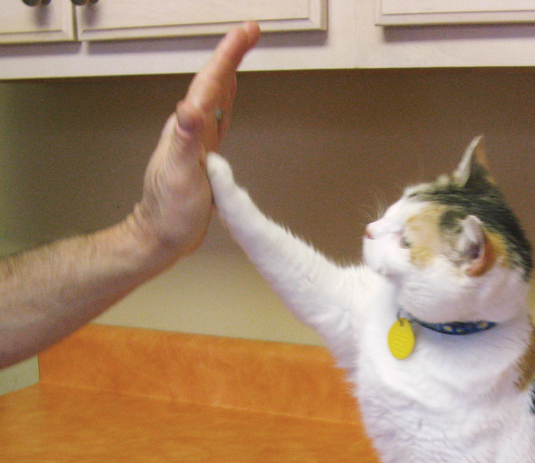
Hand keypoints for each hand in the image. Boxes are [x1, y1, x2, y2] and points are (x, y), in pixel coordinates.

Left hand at [132, 21, 259, 262]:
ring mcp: (196, 143)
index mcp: (188, 129)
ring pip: (215, 99)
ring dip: (229, 74)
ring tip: (241, 53)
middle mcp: (190, 130)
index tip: (247, 32)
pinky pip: (218, 120)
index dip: (229, 56)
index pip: (210, 84)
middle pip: (213, 84)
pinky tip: (229, 101)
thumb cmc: (169, 212)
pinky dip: (227, 103)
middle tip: (250, 32)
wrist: (161, 235)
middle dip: (231, 55)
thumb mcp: (177, 176)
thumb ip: (183, 140)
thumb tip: (190, 106)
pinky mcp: (202, 157)